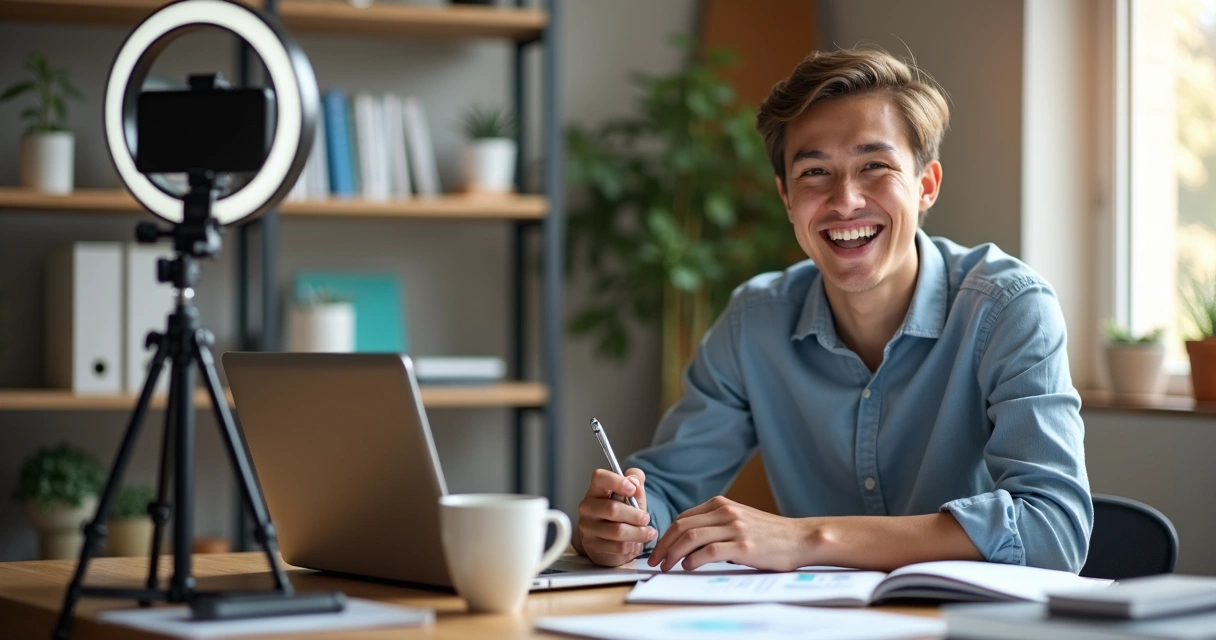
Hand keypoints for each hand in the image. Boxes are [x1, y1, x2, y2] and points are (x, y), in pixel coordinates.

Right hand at [573, 467, 654, 566]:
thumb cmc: (621, 516)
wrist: (611, 544)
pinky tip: (635, 543)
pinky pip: (618, 547)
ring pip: (617, 531)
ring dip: (638, 532)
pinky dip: (632, 546)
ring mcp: (587, 528)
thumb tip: (635, 480)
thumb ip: (636, 482)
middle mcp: (587, 508)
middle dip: (635, 515)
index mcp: (595, 491)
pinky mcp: (592, 547)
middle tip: (646, 518)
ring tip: (647, 532)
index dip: (617, 481)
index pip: (599, 478)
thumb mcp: (632, 496)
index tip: (632, 489)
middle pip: (612, 508)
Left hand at [648, 496, 807, 571]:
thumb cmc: (770, 534)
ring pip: (691, 536)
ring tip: (667, 566)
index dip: (666, 535)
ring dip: (673, 553)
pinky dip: (693, 559)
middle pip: (682, 526)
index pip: (683, 518)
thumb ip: (717, 524)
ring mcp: (735, 528)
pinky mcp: (743, 545)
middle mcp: (726, 512)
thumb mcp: (740, 520)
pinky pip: (709, 551)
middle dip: (664, 544)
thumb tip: (689, 541)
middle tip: (655, 561)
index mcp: (722, 505)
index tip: (659, 549)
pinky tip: (688, 567)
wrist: (801, 538)